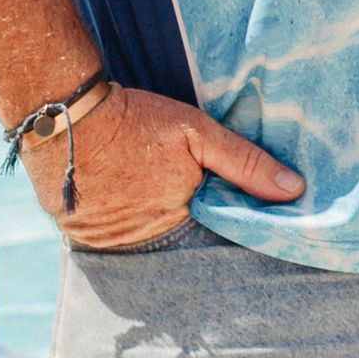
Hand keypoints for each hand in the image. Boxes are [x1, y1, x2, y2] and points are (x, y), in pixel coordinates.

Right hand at [21, 83, 305, 248]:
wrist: (64, 116)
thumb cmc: (137, 121)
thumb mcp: (198, 132)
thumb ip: (246, 163)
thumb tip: (294, 190)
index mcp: (177, 220)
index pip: (209, 236)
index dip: (217, 219)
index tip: (224, 206)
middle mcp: (142, 241)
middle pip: (174, 240)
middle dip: (181, 222)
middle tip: (172, 191)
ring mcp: (107, 241)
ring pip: (140, 240)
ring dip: (147, 222)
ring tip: (142, 190)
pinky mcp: (79, 235)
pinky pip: (108, 237)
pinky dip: (117, 221)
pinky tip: (119, 196)